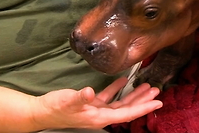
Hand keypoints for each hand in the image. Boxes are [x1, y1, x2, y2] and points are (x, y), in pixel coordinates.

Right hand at [34, 77, 161, 129]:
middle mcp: (101, 115)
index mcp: (100, 117)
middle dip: (143, 100)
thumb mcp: (68, 101)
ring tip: (147, 86)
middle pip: (128, 108)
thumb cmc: (54, 108)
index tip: (158, 103)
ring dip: (134, 94)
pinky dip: (117, 88)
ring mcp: (97, 110)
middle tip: (157, 91)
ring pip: (121, 102)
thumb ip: (80, 97)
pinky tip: (123, 80)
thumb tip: (90, 92)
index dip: (144, 108)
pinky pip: (109, 97)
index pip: (127, 114)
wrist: (40, 111)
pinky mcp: (91, 104)